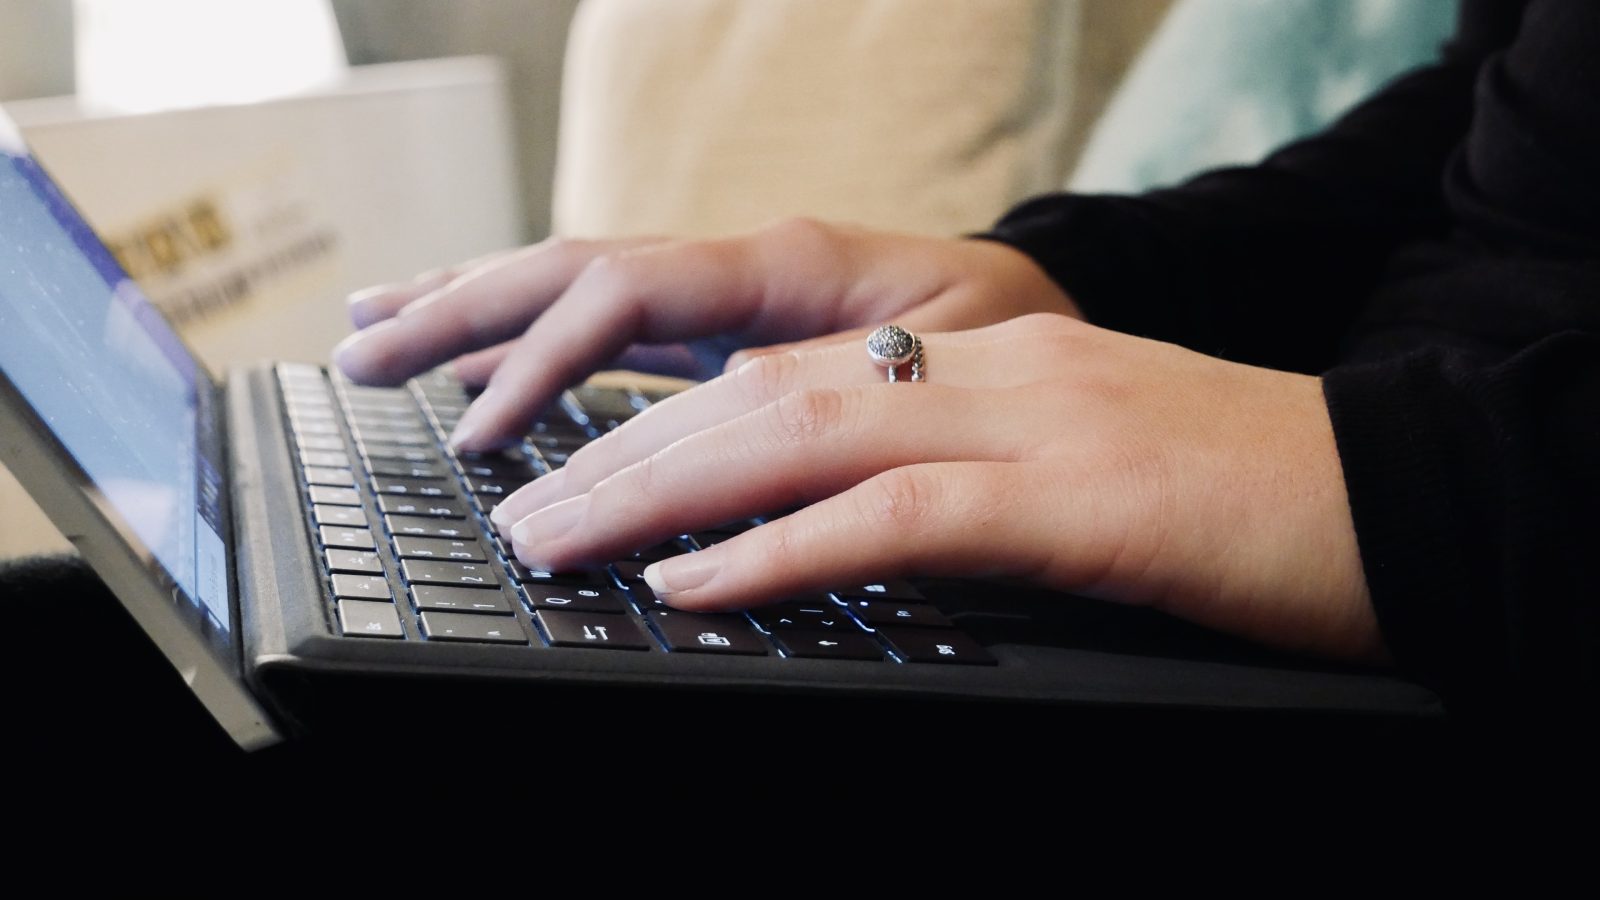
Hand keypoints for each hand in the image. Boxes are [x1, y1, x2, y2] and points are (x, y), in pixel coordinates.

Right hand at [333, 219, 1077, 449]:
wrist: (1052, 310)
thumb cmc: (1017, 342)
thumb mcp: (950, 371)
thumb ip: (839, 402)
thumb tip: (726, 454)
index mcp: (787, 264)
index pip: (629, 297)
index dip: (543, 363)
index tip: (480, 440)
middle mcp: (741, 263)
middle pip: (573, 271)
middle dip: (462, 312)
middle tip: (360, 356)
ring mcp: (727, 289)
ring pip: (578, 284)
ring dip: (473, 308)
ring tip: (372, 331)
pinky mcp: (728, 322)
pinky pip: (611, 320)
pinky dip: (534, 338)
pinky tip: (478, 364)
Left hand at [491, 314, 1386, 663]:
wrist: (1407, 490)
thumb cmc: (1246, 496)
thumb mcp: (1083, 467)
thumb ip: (966, 478)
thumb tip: (846, 528)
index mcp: (990, 358)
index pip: (794, 372)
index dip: (671, 416)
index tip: (581, 466)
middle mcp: (994, 367)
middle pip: (767, 395)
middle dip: (629, 454)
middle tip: (527, 508)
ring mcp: (1036, 421)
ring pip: (803, 438)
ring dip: (663, 492)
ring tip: (560, 541)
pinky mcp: (1082, 498)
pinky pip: (900, 516)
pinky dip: (782, 547)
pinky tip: (695, 581)